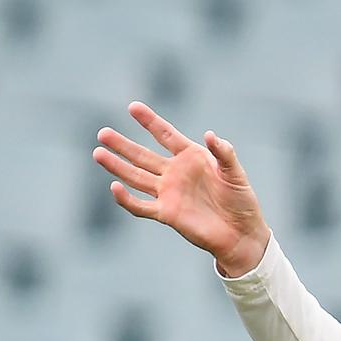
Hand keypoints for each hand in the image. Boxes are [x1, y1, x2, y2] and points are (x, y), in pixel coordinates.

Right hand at [92, 101, 270, 275]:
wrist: (241, 233)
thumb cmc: (241, 200)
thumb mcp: (235, 173)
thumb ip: (224, 153)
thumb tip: (210, 135)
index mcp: (192, 157)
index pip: (166, 135)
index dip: (150, 121)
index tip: (133, 107)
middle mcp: (175, 173)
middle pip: (143, 155)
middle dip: (123, 144)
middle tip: (103, 132)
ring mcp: (169, 192)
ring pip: (136, 176)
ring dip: (117, 166)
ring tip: (98, 153)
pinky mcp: (167, 213)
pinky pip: (141, 206)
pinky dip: (127, 199)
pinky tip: (114, 188)